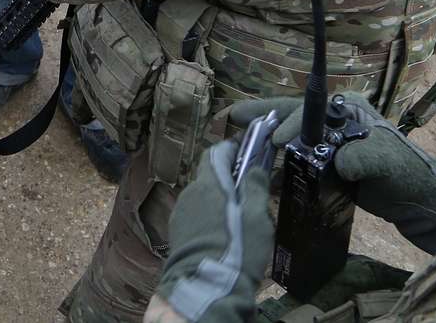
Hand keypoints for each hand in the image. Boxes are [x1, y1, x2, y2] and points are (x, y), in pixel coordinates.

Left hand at [152, 138, 273, 322]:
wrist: (205, 287)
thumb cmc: (236, 250)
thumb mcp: (257, 217)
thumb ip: (256, 188)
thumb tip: (254, 167)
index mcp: (208, 185)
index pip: (215, 153)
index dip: (231, 149)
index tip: (247, 151)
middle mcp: (189, 194)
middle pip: (209, 176)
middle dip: (229, 179)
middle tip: (251, 191)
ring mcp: (180, 214)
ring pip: (202, 197)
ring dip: (220, 200)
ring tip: (241, 218)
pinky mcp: (178, 233)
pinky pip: (195, 216)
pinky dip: (209, 217)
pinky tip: (224, 235)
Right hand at [229, 94, 435, 252]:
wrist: (420, 201)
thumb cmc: (406, 173)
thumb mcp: (387, 162)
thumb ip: (363, 157)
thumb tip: (340, 163)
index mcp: (346, 109)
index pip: (307, 111)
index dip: (288, 124)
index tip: (276, 142)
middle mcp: (332, 119)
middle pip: (288, 113)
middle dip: (260, 115)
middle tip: (229, 117)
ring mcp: (327, 139)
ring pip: (287, 132)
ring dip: (262, 136)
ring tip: (234, 141)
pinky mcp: (324, 161)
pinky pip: (293, 155)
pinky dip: (274, 159)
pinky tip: (256, 168)